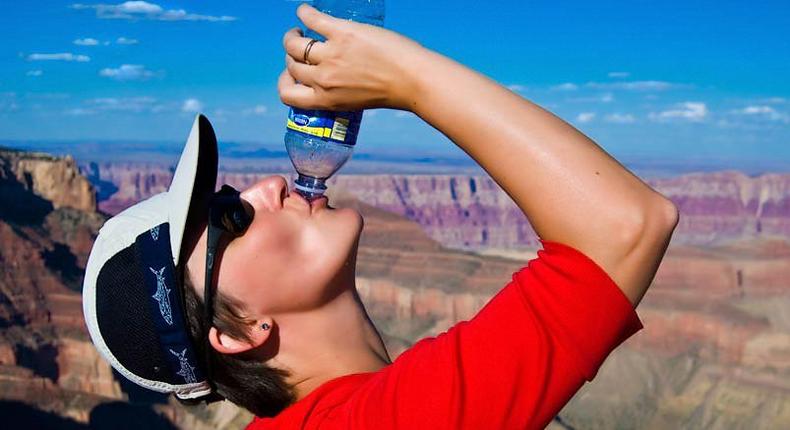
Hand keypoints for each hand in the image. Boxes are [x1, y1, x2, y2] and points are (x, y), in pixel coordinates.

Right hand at [278, 4, 425, 111]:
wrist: (412, 79)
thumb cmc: (390, 92)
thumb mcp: (354, 101)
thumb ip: (335, 92)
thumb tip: (324, 80)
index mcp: (325, 99)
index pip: (286, 94)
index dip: (285, 81)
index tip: (293, 73)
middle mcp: (323, 79)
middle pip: (292, 64)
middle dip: (293, 56)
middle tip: (302, 47)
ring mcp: (331, 55)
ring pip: (294, 43)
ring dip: (293, 35)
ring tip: (301, 30)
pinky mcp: (342, 34)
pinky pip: (313, 19)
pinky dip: (305, 12)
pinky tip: (305, 10)